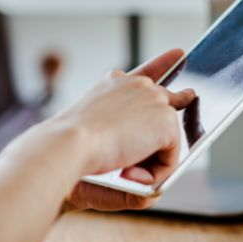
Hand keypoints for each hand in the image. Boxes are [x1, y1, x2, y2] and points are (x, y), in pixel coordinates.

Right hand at [54, 49, 194, 211]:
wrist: (63, 146)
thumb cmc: (68, 152)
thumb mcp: (96, 149)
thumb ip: (124, 159)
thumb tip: (153, 188)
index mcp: (113, 86)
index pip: (145, 73)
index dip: (163, 64)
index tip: (179, 54)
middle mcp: (135, 85)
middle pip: (169, 102)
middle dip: (171, 122)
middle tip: (167, 126)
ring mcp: (153, 99)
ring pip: (167, 140)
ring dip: (149, 162)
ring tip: (121, 170)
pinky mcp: (165, 119)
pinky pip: (172, 156)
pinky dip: (156, 171)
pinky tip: (131, 171)